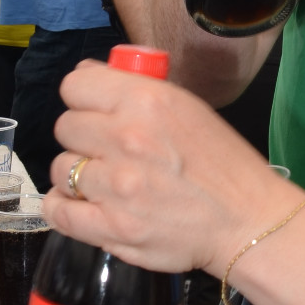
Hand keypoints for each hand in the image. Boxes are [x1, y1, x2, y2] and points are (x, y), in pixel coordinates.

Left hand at [42, 59, 291, 275]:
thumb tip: (86, 77)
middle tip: (106, 150)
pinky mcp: (112, 228)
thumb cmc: (221, 164)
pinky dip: (64, 208)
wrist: (246, 220)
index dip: (83, 98)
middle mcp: (126, 139)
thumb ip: (135, 90)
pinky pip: (58, 212)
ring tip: (106, 183)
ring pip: (61, 169)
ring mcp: (116, 187)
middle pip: (65, 127)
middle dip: (83, 137)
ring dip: (78, 175)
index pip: (75, 86)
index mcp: (146, 101)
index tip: (94, 110)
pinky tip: (83, 205)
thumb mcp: (187, 107)